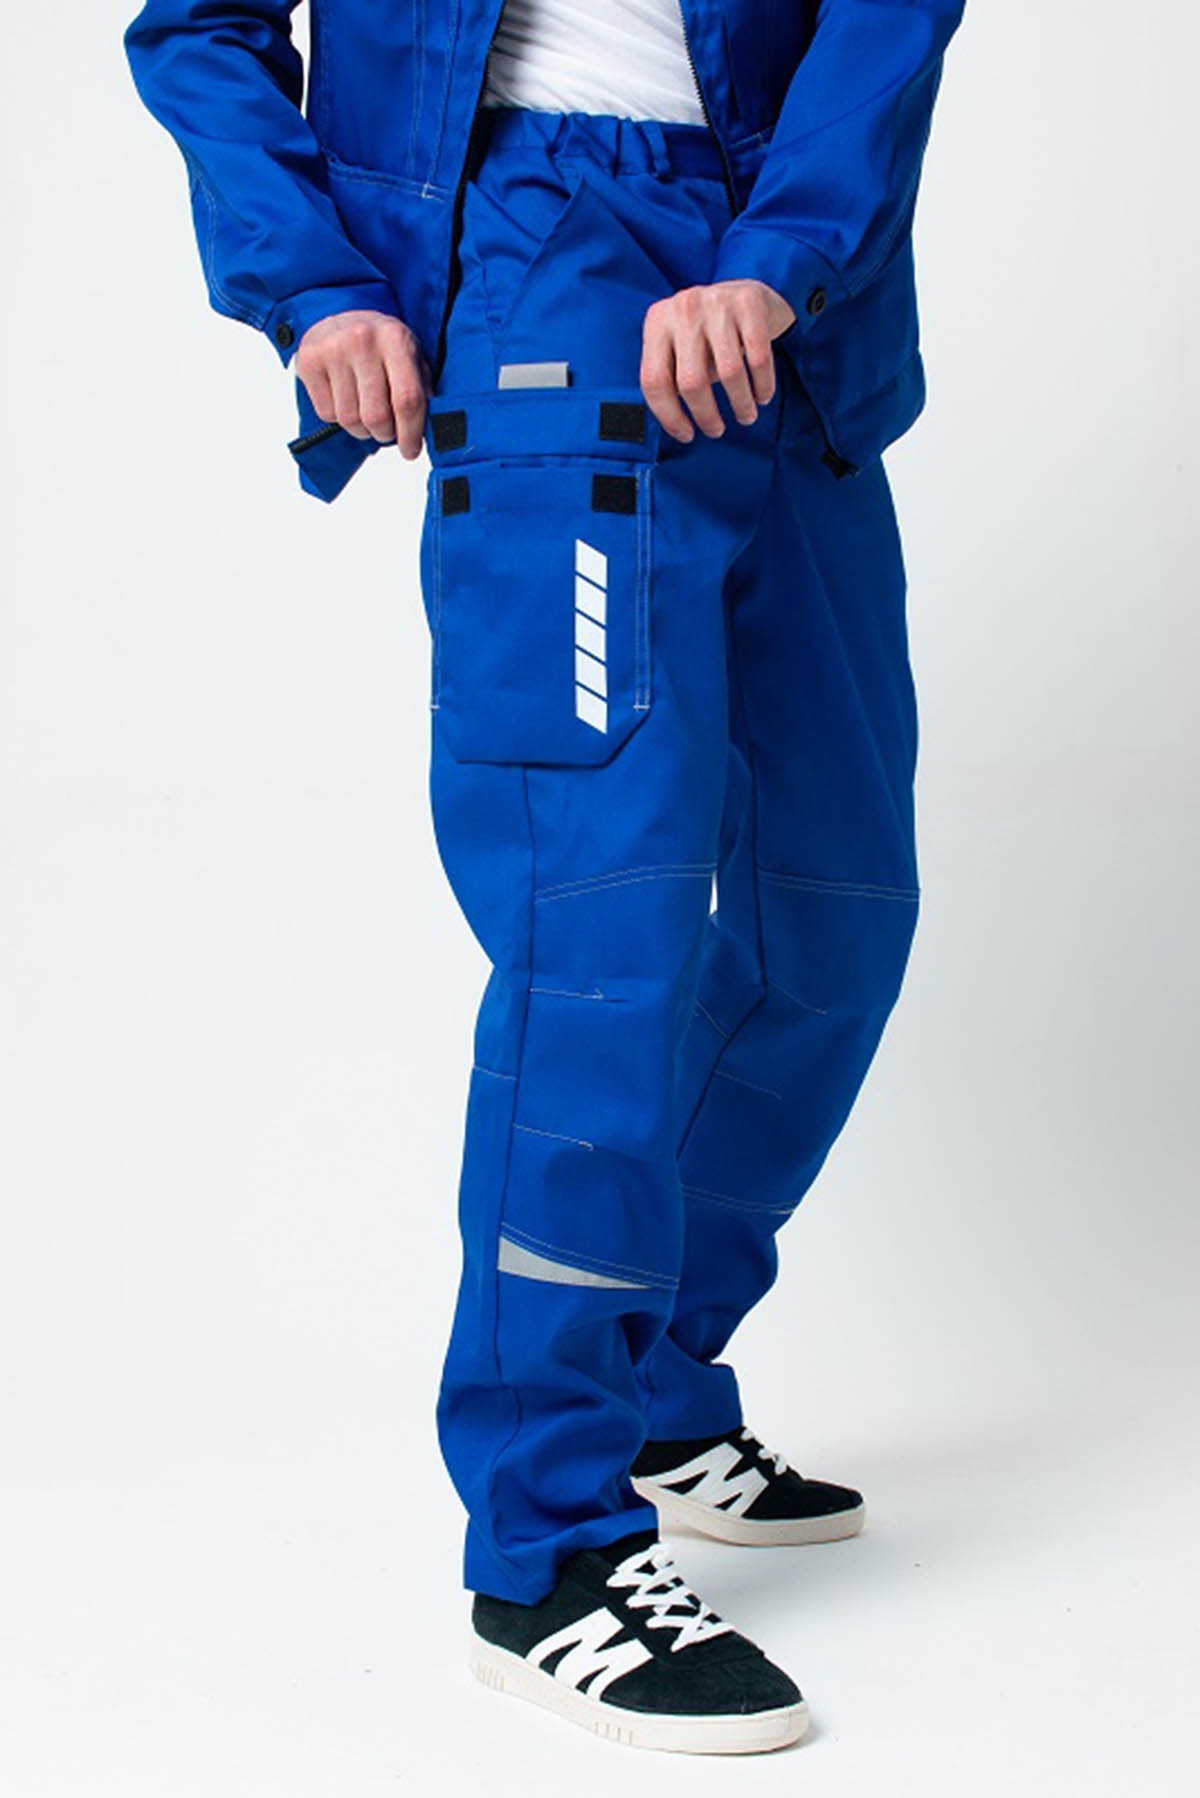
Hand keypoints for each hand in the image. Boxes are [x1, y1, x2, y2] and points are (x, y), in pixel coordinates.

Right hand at [295, 310, 430, 459]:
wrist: (339, 313)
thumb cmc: (380, 343)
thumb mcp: (410, 354)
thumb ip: (421, 388)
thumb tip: (430, 428)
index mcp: (395, 339)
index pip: (407, 399)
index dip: (410, 433)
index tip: (410, 451)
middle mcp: (363, 341)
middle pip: (376, 416)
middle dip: (385, 434)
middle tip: (387, 430)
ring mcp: (332, 350)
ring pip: (350, 420)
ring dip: (361, 428)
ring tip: (365, 411)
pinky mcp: (309, 362)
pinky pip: (327, 413)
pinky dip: (339, 417)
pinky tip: (345, 398)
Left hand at [640, 279, 795, 442]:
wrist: (744, 292)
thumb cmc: (707, 332)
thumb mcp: (678, 345)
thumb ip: (671, 375)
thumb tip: (679, 426)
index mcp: (657, 322)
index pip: (654, 381)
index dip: (669, 416)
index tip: (686, 435)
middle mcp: (683, 309)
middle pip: (691, 382)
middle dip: (706, 416)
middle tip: (716, 430)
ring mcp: (717, 303)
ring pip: (729, 373)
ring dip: (740, 405)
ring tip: (746, 416)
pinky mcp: (749, 303)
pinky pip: (758, 359)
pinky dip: (763, 385)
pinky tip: (762, 396)